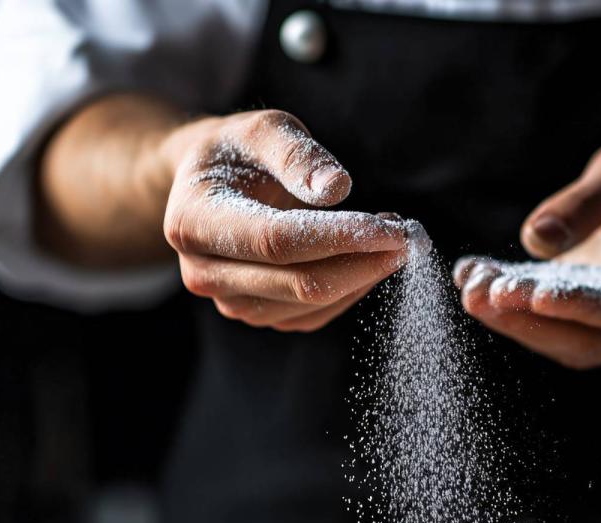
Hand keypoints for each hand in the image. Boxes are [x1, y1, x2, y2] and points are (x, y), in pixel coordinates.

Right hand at [162, 110, 407, 330]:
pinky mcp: (257, 313)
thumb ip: (297, 154)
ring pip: (310, 304)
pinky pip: (313, 314)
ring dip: (362, 275)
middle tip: (407, 235)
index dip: (339, 237)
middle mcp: (203, 272)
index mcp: (192, 222)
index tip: (391, 227)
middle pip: (297, 282)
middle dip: (362, 261)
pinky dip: (351, 289)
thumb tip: (337, 189)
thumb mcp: (263, 130)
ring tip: (392, 236)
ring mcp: (229, 302)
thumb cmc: (238, 151)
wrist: (207, 185)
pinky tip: (371, 258)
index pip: (277, 241)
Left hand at [455, 138, 600, 368]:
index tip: (535, 295)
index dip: (583, 306)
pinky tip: (478, 283)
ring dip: (515, 321)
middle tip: (478, 294)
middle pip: (593, 340)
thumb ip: (587, 201)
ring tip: (471, 287)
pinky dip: (517, 314)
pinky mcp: (599, 331)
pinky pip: (557, 333)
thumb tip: (536, 238)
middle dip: (531, 320)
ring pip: (570, 345)